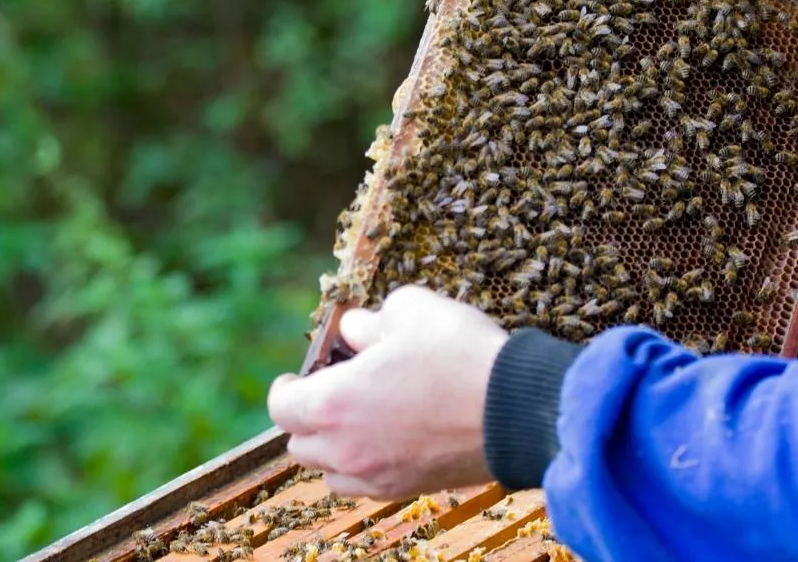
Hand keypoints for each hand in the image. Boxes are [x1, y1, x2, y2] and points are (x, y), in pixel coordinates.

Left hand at [267, 285, 509, 499]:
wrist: (515, 409)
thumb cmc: (458, 354)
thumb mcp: (410, 309)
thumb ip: (370, 320)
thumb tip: (356, 330)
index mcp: (333, 403)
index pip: (282, 407)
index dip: (286, 388)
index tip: (297, 377)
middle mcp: (346, 448)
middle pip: (301, 444)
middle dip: (309, 417)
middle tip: (334, 390)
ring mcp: (377, 475)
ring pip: (331, 472)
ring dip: (334, 447)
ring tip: (360, 418)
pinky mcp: (409, 488)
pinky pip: (367, 484)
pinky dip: (366, 465)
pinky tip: (391, 438)